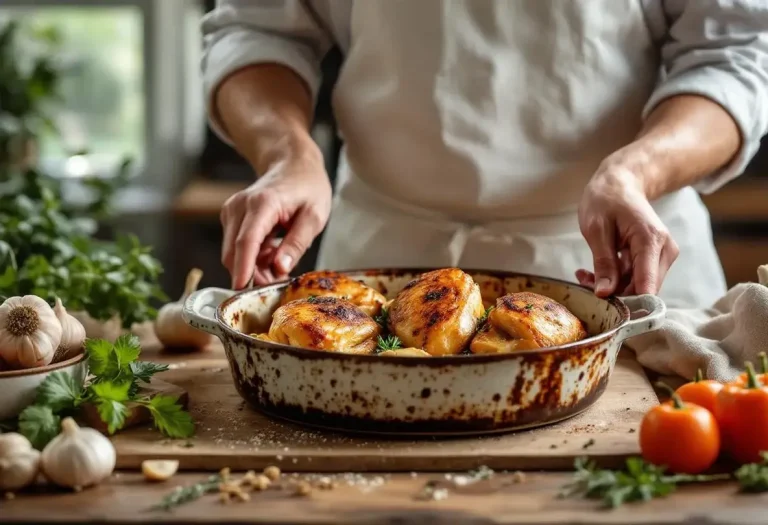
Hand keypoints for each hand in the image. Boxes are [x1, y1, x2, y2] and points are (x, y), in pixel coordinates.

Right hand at [220, 158, 331, 288]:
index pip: (247, 241)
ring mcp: (232, 211)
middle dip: (253, 274)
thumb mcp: (314, 217)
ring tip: (280, 262)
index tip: (242, 288)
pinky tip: (272, 251)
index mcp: (262, 204)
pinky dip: (252, 257)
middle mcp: (240, 206)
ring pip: (233, 253)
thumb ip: (297, 243)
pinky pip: (236, 247)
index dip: (243, 267)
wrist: (292, 165)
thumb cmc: (307, 187)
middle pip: (234, 252)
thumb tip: (280, 268)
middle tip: (279, 282)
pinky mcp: (230, 218)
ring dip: (253, 267)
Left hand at [576, 164, 678, 296]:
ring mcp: (661, 255)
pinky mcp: (654, 258)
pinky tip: (594, 272)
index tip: (603, 307)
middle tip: (584, 282)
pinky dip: (615, 279)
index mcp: (651, 241)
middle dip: (613, 293)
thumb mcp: (596, 229)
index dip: (627, 304)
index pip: (647, 287)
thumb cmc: (606, 199)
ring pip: (637, 287)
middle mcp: (664, 250)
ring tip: (585, 275)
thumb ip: (603, 262)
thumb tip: (605, 293)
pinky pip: (636, 278)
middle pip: (642, 290)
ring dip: (610, 286)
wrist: (621, 182)